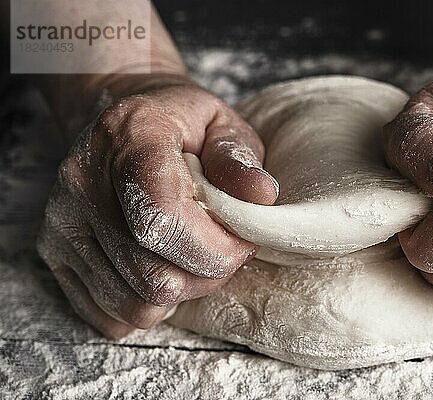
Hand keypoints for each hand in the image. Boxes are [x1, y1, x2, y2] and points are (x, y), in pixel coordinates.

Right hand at [37, 80, 278, 337]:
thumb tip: (261, 195)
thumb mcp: (222, 125)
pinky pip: (110, 315)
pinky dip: (147, 306)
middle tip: (222, 250)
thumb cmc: (180, 126)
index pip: (163, 218)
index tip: (241, 243)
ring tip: (191, 256)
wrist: (119, 122)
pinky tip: (160, 268)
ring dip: (180, 294)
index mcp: (129, 137)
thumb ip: (239, 158)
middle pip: (152, 274)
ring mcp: (62, 221)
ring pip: (134, 304)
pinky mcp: (54, 252)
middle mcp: (82, 180)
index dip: (214, 247)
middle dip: (206, 275)